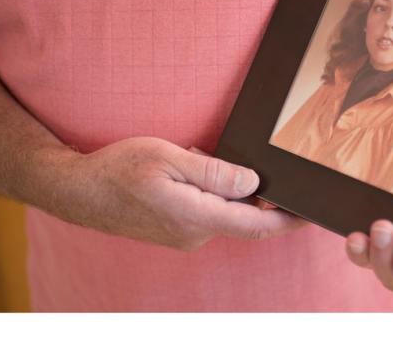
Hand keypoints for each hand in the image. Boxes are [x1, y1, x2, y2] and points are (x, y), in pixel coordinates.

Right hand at [48, 136, 304, 250]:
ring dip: (228, 189)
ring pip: (224, 213)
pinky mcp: (176, 231)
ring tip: (205, 156)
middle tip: (269, 166)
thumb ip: (215, 173)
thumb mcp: (170, 158)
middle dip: (258, 195)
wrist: (82, 191)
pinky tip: (192, 166)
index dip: (287, 220)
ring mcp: (184, 236)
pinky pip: (207, 212)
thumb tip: (253, 185)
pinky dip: (211, 191)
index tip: (311, 211)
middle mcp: (194, 234)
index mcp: (197, 217)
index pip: (255, 226)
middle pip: (244, 218)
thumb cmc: (122, 169)